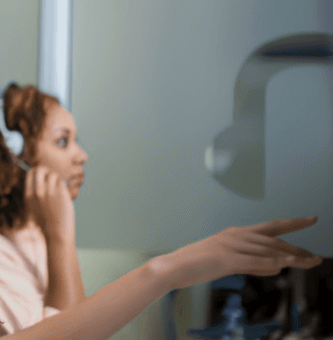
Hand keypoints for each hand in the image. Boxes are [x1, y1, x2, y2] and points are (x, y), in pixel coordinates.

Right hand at [25, 166, 75, 241]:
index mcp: (28, 196)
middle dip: (46, 170)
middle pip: (41, 170)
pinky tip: (63, 194)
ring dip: (56, 179)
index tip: (41, 172)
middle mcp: (38, 192)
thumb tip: (38, 181)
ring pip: (53, 175)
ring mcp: (50, 192)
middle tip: (51, 175)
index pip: (30, 174)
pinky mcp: (61, 194)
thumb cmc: (46, 223)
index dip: (36, 171)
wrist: (56, 234)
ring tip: (58, 188)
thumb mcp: (33, 209)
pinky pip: (62, 182)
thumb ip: (33, 195)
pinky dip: (63, 186)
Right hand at [156, 217, 321, 290]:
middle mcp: (235, 235)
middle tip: (316, 258)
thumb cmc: (196, 265)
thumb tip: (275, 267)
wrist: (171, 267)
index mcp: (235, 233)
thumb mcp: (228, 263)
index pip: (270, 227)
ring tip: (310, 263)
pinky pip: (255, 261)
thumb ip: (251, 264)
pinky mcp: (225, 259)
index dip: (292, 223)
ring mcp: (230, 246)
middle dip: (298, 248)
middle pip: (274, 240)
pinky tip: (287, 266)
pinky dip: (273, 264)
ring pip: (269, 250)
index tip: (311, 219)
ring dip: (292, 257)